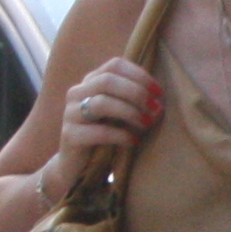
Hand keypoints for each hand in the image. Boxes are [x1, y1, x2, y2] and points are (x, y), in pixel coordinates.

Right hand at [45, 58, 164, 200]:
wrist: (78, 166)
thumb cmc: (105, 136)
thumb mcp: (119, 113)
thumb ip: (131, 99)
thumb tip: (160, 96)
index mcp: (90, 81)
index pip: (115, 65)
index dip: (139, 76)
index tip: (159, 93)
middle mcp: (77, 92)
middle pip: (108, 80)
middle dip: (137, 93)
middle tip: (156, 109)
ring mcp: (70, 113)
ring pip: (102, 103)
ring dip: (130, 112)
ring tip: (147, 124)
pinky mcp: (70, 135)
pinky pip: (99, 132)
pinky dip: (121, 135)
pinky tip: (134, 141)